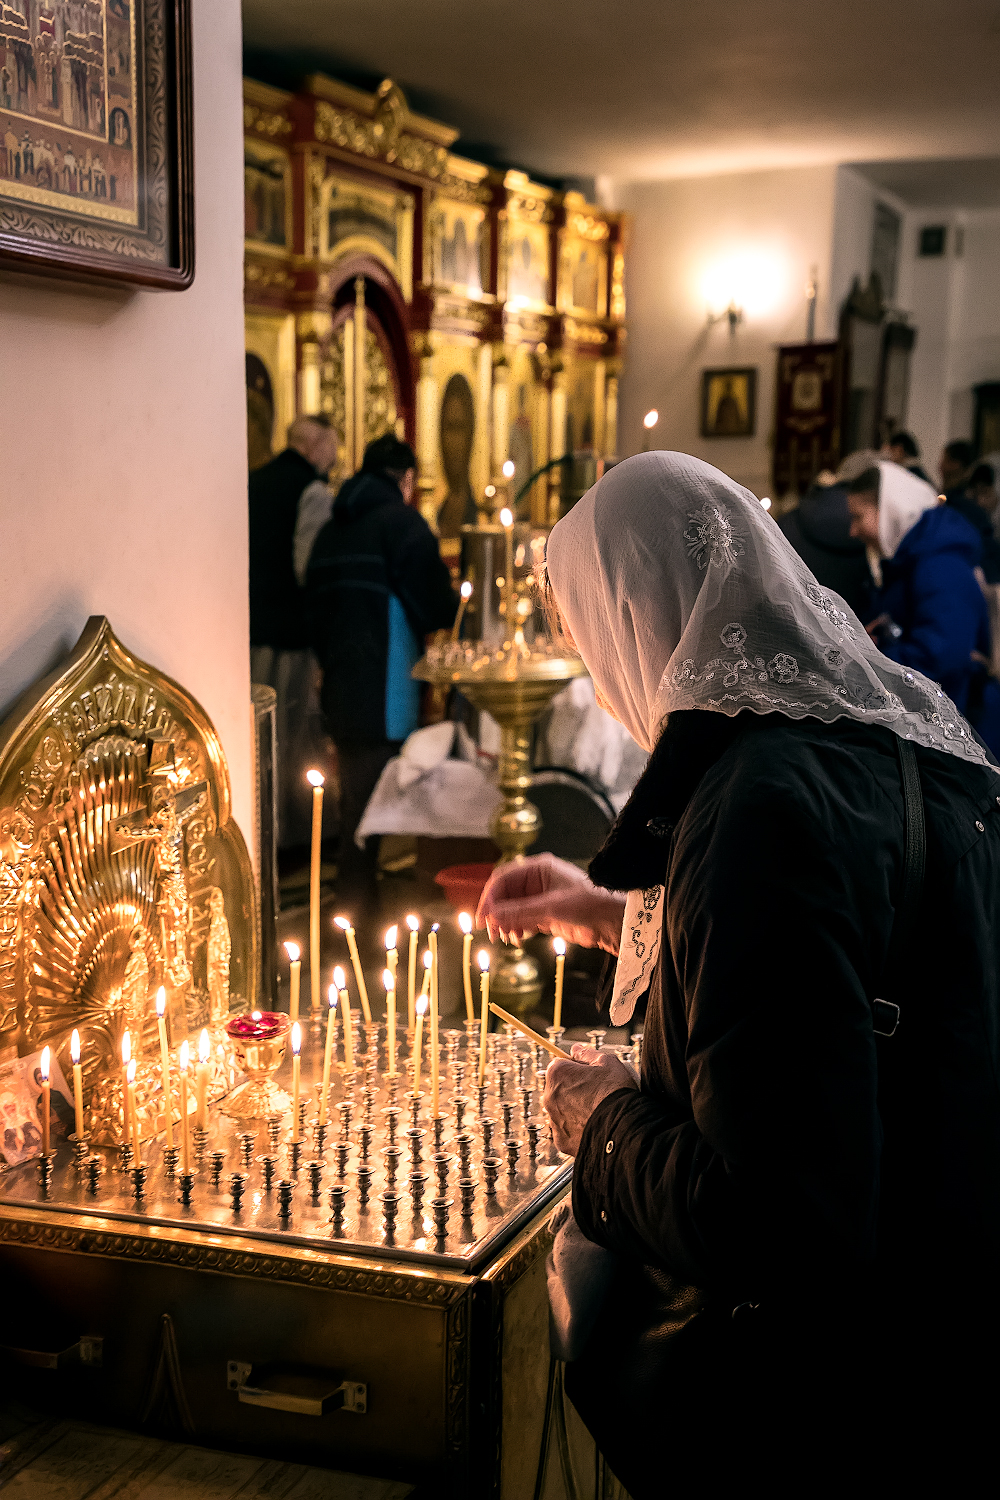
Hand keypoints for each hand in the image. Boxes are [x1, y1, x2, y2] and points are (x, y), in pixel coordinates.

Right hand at [476, 852, 624, 952]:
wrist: (613, 922)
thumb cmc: (589, 904)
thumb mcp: (551, 907)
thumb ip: (520, 912)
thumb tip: (492, 916)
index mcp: (538, 869)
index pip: (503, 879)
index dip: (490, 897)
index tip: (482, 917)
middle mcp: (537, 882)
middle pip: (505, 895)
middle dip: (497, 913)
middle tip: (492, 932)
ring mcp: (541, 899)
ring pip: (512, 910)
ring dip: (506, 923)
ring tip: (508, 937)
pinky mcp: (546, 916)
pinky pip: (522, 921)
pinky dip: (516, 929)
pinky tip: (518, 938)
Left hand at [543, 1044, 638, 1155]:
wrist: (623, 1128)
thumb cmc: (615, 1092)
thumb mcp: (606, 1062)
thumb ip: (587, 1054)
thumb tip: (576, 1049)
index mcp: (557, 1074)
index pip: (559, 1064)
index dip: (575, 1068)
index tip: (587, 1074)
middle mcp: (549, 1097)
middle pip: (559, 1088)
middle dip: (573, 1089)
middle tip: (595, 1093)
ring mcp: (554, 1121)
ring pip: (561, 1111)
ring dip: (574, 1110)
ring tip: (597, 1111)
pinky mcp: (561, 1140)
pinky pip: (566, 1131)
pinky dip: (577, 1129)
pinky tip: (594, 1126)